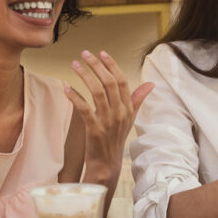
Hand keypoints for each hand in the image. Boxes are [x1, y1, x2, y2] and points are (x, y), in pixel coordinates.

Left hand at [65, 50, 153, 180]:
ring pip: (97, 92)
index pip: (123, 81)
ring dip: (85, 76)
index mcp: (128, 108)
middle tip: (85, 54)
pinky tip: (67, 88)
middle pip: (110, 83)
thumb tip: (151, 84)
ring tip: (75, 65)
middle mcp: (120, 113)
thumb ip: (138, 99)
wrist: (107, 164)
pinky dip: (75, 97)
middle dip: (97, 65)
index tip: (101, 53)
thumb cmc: (116, 139)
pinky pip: (84, 109)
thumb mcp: (130, 118)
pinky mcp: (94, 130)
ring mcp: (108, 121)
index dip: (112, 65)